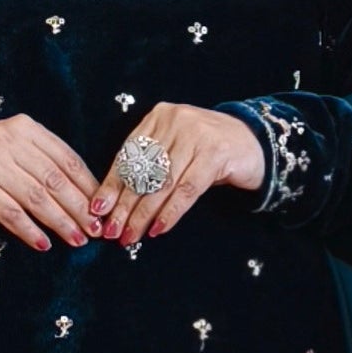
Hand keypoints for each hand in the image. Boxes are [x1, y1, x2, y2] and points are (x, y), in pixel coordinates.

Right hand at [0, 114, 102, 251]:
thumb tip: (87, 195)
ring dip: (59, 222)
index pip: (66, 158)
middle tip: (96, 230)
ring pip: (36, 197)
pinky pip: (10, 213)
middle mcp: (8, 141)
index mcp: (25, 128)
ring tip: (76, 239)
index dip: (87, 186)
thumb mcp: (14, 149)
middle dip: (79, 208)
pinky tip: (43, 243)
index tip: (102, 209)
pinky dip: (29, 230)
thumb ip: (45, 162)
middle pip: (54, 179)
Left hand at [90, 102, 266, 243]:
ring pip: (161, 183)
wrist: (253, 143)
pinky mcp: (215, 153)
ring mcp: (197, 135)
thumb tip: (113, 204)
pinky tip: (158, 229)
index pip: (128, 154)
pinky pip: (186, 190)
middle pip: (142, 170)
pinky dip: (170, 212)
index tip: (98, 209)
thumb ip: (149, 166)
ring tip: (131, 236)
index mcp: (158, 117)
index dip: (111, 184)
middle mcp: (175, 120)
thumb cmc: (206, 151)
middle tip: (111, 231)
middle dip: (124, 205)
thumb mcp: (174, 150)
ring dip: (144, 214)